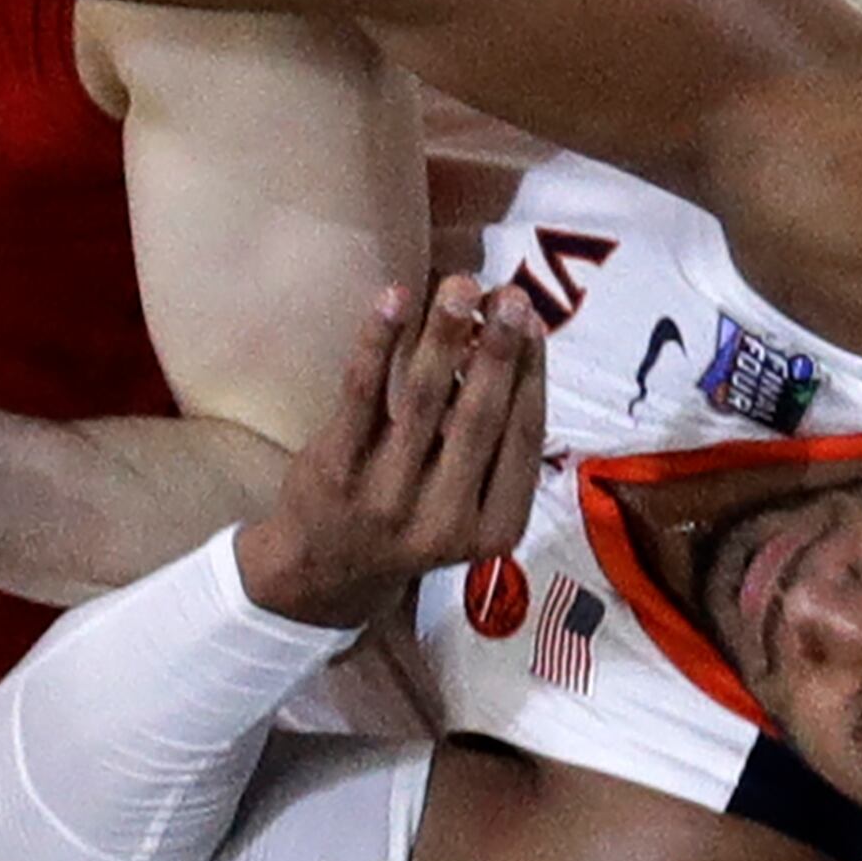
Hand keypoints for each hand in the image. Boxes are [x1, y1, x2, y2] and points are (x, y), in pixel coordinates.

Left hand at [235, 277, 547, 627]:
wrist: (326, 575)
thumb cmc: (414, 523)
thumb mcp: (471, 510)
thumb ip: (494, 447)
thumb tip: (514, 343)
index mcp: (495, 529)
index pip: (524, 439)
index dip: (532, 374)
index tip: (535, 323)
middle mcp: (444, 519)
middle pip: (479, 417)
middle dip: (497, 349)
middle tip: (511, 293)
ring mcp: (385, 497)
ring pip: (422, 399)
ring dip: (444, 335)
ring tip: (460, 285)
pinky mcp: (335, 470)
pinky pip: (362, 392)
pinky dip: (379, 341)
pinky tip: (394, 298)